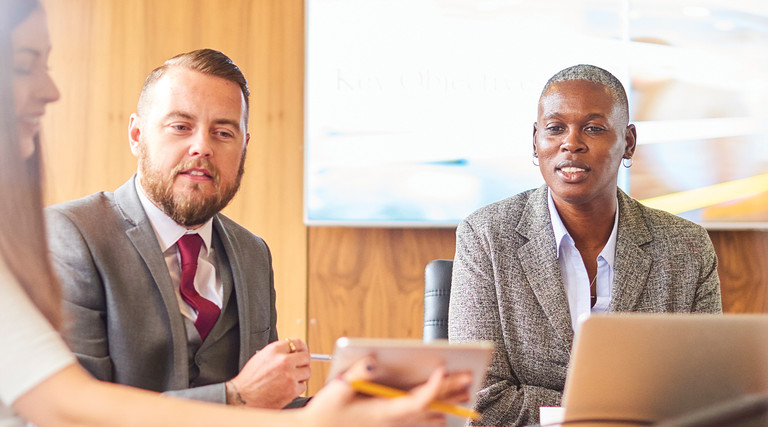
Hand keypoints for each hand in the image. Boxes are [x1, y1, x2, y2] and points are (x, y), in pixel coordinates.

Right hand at [226, 338, 310, 408]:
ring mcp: (289, 375)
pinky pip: (302, 387)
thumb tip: (292, 351)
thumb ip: (278, 352)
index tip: (303, 352)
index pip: (298, 343)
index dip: (303, 348)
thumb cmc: (249, 379)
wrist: (243, 397)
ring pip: (307, 372)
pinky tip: (286, 388)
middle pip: (306, 357)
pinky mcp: (292, 390)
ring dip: (301, 376)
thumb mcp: (261, 357)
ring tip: (290, 379)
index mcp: (275, 350)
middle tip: (299, 367)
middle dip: (303, 363)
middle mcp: (284, 361)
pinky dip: (297, 389)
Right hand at [303, 356, 473, 426]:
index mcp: (384, 411)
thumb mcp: (339, 389)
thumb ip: (358, 373)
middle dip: (450, 390)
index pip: (418, 400)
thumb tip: (373, 360)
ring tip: (465, 393)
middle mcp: (393, 421)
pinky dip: (432, 415)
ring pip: (428, 417)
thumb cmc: (327, 412)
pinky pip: (418, 423)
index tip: (442, 370)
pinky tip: (440, 412)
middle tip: (469, 377)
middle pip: (430, 406)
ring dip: (446, 405)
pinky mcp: (390, 426)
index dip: (433, 387)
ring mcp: (393, 425)